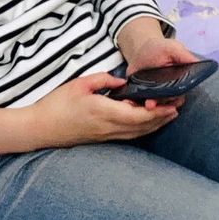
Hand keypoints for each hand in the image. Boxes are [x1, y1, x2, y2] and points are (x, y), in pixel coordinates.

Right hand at [26, 71, 183, 147]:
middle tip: (178, 108)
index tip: (172, 104)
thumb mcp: (80, 84)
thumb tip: (122, 82)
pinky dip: (142, 129)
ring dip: (154, 125)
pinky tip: (147, 123)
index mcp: (104, 112)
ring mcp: (105, 136)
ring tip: (169, 116)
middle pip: (143, 126)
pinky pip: (127, 135)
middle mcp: (108, 127)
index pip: (139, 114)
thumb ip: (103, 80)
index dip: (158, 111)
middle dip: (162, 118)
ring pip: (137, 133)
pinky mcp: (102, 139)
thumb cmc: (56, 105)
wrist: (40, 128)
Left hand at [124, 37, 198, 111]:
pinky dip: (135, 104)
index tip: (170, 99)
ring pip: (153, 107)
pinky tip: (130, 102)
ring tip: (144, 104)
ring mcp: (154, 96)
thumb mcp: (172, 48)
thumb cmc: (160, 49)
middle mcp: (168, 92)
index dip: (175, 99)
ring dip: (148, 107)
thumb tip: (197, 63)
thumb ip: (184, 55)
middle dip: (159, 105)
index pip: (180, 95)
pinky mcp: (141, 96)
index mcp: (179, 83)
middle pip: (166, 104)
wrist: (141, 50)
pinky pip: (139, 104)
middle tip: (151, 104)